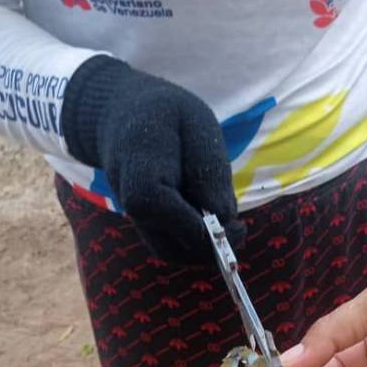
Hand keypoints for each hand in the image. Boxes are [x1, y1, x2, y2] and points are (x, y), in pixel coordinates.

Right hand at [62, 55, 243, 263]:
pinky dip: (198, 239)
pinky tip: (212, 217)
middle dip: (213, 245)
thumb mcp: (197, 127)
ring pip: (176, 253)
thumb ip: (210, 171)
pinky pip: (174, 246)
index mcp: (140, 177)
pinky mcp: (147, 225)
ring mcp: (137, 219)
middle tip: (240, 227)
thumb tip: (223, 219)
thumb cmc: (167, 115)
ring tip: (226, 217)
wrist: (126, 113)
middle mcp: (132, 206)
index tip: (239, 226)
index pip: (173, 220)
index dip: (209, 231)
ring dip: (207, 245)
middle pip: (175, 249)